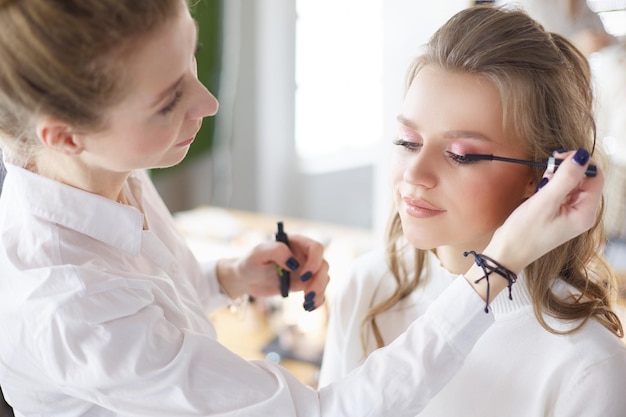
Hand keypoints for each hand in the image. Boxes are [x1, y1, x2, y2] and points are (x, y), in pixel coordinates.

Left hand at [216, 235, 328, 309]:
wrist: (246, 279)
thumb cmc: (250, 262)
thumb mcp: (258, 253)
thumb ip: (276, 251)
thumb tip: (294, 263)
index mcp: (296, 242)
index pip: (316, 248)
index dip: (315, 262)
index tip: (303, 276)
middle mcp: (304, 255)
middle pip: (323, 265)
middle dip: (318, 282)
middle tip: (307, 296)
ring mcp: (305, 269)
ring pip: (323, 279)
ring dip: (319, 292)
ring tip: (307, 304)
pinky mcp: (303, 284)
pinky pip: (318, 291)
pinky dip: (318, 300)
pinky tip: (309, 307)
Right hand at [465, 148, 602, 299]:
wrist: (506, 253)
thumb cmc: (524, 233)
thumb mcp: (544, 202)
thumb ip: (565, 178)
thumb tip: (582, 155)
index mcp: (585, 214)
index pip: (596, 178)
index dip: (581, 163)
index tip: (559, 157)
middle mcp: (581, 214)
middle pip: (585, 180)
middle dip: (568, 169)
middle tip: (548, 166)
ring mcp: (569, 214)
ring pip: (572, 185)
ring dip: (558, 177)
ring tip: (541, 184)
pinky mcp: (557, 214)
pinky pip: (561, 192)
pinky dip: (551, 186)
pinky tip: (539, 190)